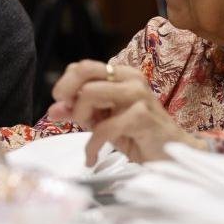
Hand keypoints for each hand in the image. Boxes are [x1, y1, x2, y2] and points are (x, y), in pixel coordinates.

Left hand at [46, 60, 203, 165]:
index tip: (62, 105)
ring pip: (91, 93)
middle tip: (69, 116)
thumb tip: (53, 110)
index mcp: (121, 75)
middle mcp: (130, 78)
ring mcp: (138, 95)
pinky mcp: (142, 116)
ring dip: (80, 116)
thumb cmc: (137, 136)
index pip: (83, 66)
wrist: (171, 155)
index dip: (66, 84)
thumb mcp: (103, 122)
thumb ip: (80, 112)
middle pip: (85, 71)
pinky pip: (103, 127)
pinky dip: (92, 146)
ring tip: (87, 136)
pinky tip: (92, 158)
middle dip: (68, 93)